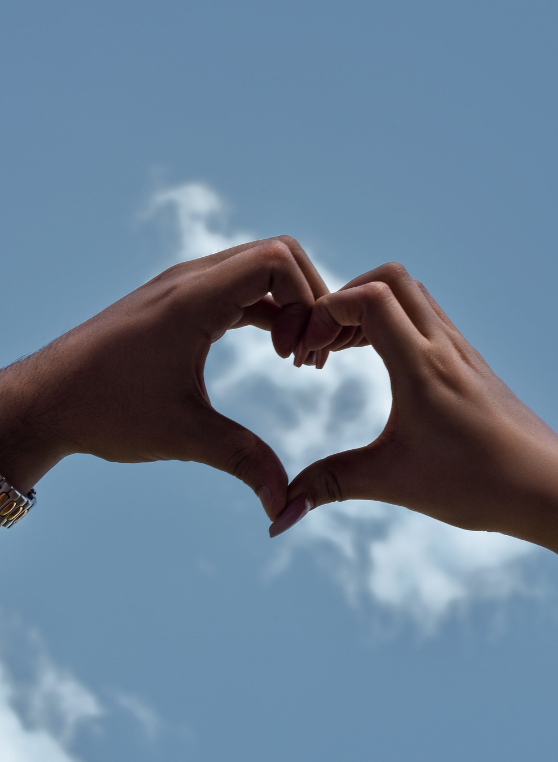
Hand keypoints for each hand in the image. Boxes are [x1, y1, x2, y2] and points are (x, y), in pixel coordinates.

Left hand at [0, 236, 327, 519]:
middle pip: (278, 254)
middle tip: (306, 356)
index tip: (296, 356)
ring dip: (288, 305)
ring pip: (258, 268)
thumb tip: (285, 508)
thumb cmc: (104, 411)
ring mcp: (182, 287)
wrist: (45, 401)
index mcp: (192, 299)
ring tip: (292, 357)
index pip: (276, 259)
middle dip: (307, 299)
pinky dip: (266, 310)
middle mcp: (189, 280)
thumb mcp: (184, 436)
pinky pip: (238, 288)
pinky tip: (272, 351)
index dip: (306, 301)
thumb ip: (244, 462)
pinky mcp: (177, 302)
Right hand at [274, 263, 557, 577]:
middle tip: (322, 343)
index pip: (370, 297)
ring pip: (412, 295)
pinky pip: (427, 318)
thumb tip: (281, 511)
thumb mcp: (392, 482)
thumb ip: (331, 485)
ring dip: (370, 308)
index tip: (307, 352)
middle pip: (390, 278)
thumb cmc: (477, 484)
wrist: (546, 487)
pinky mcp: (469, 362)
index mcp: (421, 366)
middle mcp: (443, 346)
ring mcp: (460, 350)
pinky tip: (381, 364)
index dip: (327, 312)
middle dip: (344, 298)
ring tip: (343, 352)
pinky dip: (395, 324)